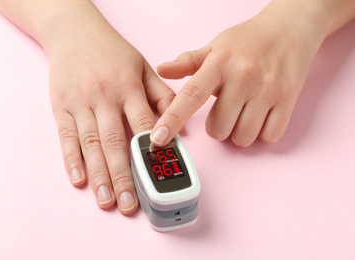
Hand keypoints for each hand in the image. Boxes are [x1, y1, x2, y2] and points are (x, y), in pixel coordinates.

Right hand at [46, 15, 174, 213]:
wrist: (74, 32)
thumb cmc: (112, 52)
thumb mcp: (143, 67)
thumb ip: (162, 95)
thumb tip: (180, 126)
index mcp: (128, 87)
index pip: (143, 123)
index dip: (152, 149)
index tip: (160, 174)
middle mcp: (104, 97)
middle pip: (115, 142)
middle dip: (123, 175)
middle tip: (130, 203)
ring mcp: (80, 103)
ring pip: (90, 144)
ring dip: (99, 175)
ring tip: (107, 200)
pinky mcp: (61, 107)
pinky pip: (66, 137)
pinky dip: (72, 160)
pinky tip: (79, 180)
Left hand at [151, 1, 327, 146]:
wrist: (290, 28)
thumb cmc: (248, 40)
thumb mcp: (215, 46)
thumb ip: (188, 62)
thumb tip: (161, 69)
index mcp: (219, 64)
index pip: (190, 96)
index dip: (172, 120)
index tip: (157, 138)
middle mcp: (242, 77)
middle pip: (218, 129)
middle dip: (218, 126)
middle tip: (225, 110)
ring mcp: (267, 90)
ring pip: (242, 137)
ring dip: (239, 132)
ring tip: (243, 113)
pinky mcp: (288, 99)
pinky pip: (269, 136)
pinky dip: (262, 132)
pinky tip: (261, 115)